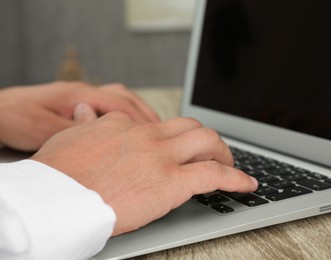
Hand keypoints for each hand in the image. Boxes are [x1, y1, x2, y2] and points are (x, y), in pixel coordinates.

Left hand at [0, 82, 159, 151]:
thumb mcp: (46, 130)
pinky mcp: (78, 104)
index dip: (142, 119)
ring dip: (137, 112)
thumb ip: (78, 130)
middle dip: (146, 113)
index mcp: (80, 95)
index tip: (157, 132)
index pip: (121, 104)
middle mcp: (84, 93)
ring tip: (151, 127)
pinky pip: (109, 105)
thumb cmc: (17, 118)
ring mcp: (82, 97)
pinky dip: (124, 114)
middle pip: (125, 97)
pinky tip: (127, 127)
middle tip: (162, 129)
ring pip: (119, 99)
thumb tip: (107, 135)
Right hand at [31, 104, 257, 235]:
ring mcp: (162, 156)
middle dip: (206, 139)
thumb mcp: (66, 140)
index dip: (172, 139)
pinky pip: (215, 174)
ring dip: (223, 152)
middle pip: (190, 126)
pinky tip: (247, 184)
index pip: (159, 126)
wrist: (55, 199)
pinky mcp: (172, 181)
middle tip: (212, 153)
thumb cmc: (57, 176)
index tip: (175, 149)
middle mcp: (147, 135)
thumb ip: (83, 125)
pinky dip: (236, 178)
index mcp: (124, 126)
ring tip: (230, 165)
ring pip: (208, 141)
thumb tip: (85, 112)